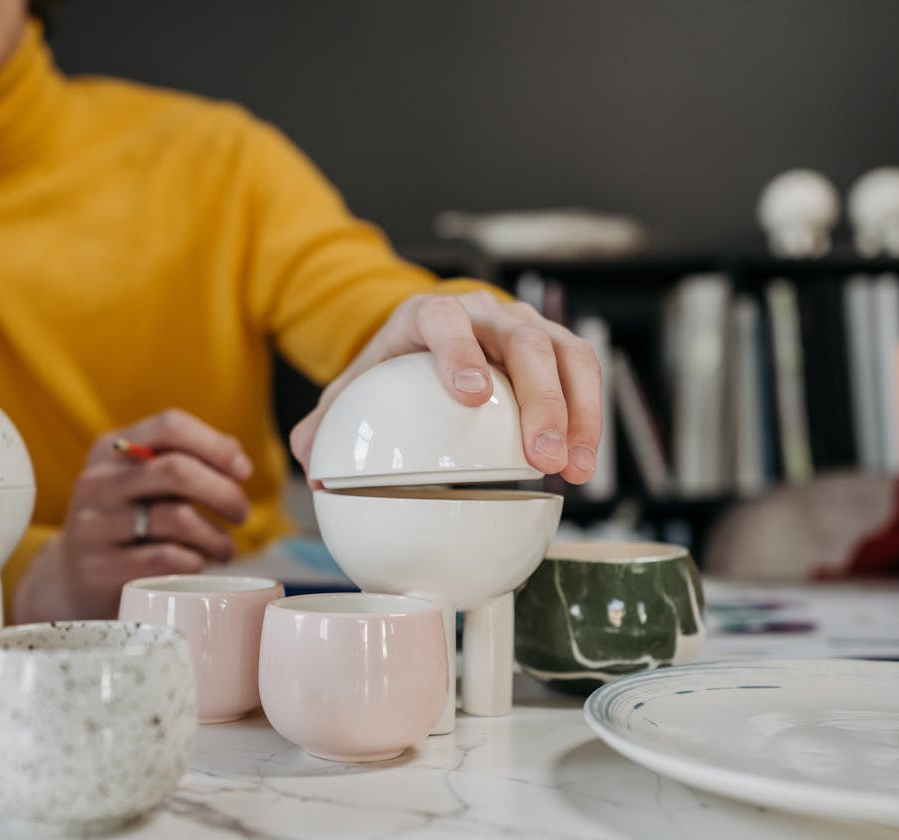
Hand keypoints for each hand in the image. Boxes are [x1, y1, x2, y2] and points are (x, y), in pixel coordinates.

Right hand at [13, 409, 252, 622]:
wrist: (70, 578)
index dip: (217, 446)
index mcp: (111, 449)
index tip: (243, 472)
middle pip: (177, 471)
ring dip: (217, 536)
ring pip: (177, 518)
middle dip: (224, 492)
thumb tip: (236, 457)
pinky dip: (195, 562)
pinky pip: (167, 558)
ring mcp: (93, 526)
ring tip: (225, 549)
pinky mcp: (100, 570)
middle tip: (241, 514)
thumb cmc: (125, 523)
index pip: (171, 426)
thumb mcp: (143, 482)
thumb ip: (187, 460)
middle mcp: (97, 482)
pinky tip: (196, 565)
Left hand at [290, 290, 601, 484]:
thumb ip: (328, 422)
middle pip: (521, 340)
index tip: (471, 394)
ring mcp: (526, 324)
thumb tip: (308, 461)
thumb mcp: (356, 389)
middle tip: (541, 457)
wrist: (430, 336)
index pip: (443, 320)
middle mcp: (485, 311)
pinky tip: (582, 466)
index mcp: (426, 314)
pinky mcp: (557, 343)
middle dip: (538, 399)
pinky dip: (590, 418)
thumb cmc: (394, 368)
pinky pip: (583, 372)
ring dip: (577, 412)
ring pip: (564, 353)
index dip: (458, 351)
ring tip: (574, 469)